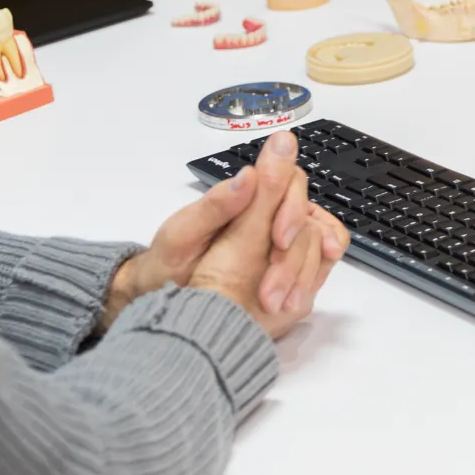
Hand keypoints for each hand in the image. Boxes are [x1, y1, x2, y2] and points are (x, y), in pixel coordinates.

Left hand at [104, 133, 348, 329]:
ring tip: (292, 299)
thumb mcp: (182, 234)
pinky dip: (314, 273)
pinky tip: (303, 295)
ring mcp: (276, 240)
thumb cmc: (167, 262)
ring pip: (313, 237)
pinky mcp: (280, 265)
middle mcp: (266, 214)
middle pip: (306, 211)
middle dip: (302, 242)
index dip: (292, 206)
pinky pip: (311, 260)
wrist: (161, 297)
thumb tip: (250, 174)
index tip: (279, 239)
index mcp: (243, 198)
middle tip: (279, 273)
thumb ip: (214, 205)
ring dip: (310, 264)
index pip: (287, 181)